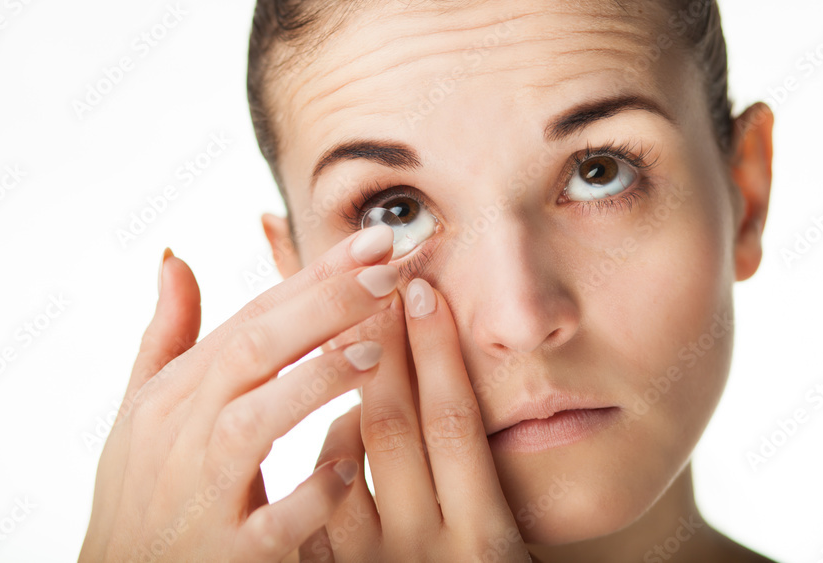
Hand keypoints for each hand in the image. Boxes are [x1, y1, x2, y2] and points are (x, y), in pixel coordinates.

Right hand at [79, 226, 402, 561]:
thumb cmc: (140, 493)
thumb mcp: (141, 412)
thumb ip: (167, 336)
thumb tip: (174, 256)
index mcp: (172, 397)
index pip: (249, 320)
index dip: (312, 278)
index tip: (373, 242)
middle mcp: (181, 438)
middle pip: (250, 354)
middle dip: (321, 308)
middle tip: (387, 272)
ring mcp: (200, 498)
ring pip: (251, 426)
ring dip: (312, 384)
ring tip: (375, 353)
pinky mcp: (222, 555)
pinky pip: (270, 523)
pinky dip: (308, 495)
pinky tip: (349, 470)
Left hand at [301, 278, 531, 562]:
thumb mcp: (510, 550)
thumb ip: (489, 491)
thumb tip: (466, 397)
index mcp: (485, 543)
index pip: (455, 422)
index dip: (437, 351)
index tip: (423, 292)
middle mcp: (424, 553)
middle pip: (393, 426)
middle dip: (382, 347)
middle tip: (373, 287)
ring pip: (341, 456)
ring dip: (347, 400)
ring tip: (353, 346)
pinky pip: (313, 498)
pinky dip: (327, 453)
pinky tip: (342, 429)